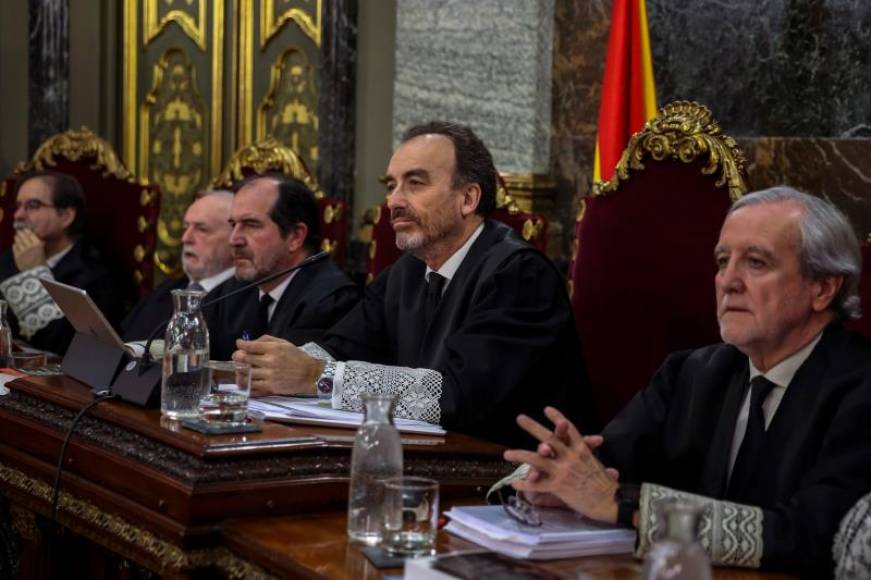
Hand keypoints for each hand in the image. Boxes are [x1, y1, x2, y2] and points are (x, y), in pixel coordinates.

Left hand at [12, 229, 45, 270]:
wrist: (37, 273)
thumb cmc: (41, 262)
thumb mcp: (43, 251)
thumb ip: (39, 244)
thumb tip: (35, 237)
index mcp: (38, 245)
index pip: (30, 234)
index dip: (27, 230)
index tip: (26, 229)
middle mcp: (30, 247)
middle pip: (23, 236)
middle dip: (21, 233)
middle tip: (20, 231)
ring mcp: (22, 251)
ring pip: (17, 240)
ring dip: (17, 238)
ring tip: (17, 236)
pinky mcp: (17, 256)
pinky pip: (14, 247)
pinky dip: (15, 244)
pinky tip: (16, 244)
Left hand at [233, 335, 323, 396]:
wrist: (310, 375)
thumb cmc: (297, 357)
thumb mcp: (284, 343)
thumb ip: (267, 340)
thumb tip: (251, 342)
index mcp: (273, 349)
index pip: (250, 346)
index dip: (241, 344)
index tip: (239, 344)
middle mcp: (270, 362)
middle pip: (244, 359)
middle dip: (237, 357)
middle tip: (237, 357)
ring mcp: (269, 376)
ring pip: (245, 375)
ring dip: (239, 371)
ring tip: (240, 370)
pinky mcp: (270, 388)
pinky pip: (252, 387)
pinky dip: (245, 385)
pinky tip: (245, 382)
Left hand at [503, 407, 618, 522]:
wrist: (611, 502)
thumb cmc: (606, 485)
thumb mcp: (597, 464)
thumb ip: (587, 454)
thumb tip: (592, 443)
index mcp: (582, 450)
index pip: (569, 429)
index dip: (557, 418)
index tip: (547, 409)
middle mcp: (571, 457)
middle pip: (549, 438)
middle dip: (533, 427)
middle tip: (520, 418)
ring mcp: (563, 471)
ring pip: (537, 460)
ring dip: (520, 455)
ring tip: (506, 454)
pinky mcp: (559, 487)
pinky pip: (538, 485)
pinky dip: (525, 484)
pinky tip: (514, 484)